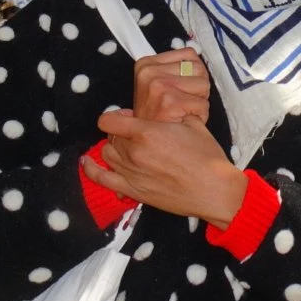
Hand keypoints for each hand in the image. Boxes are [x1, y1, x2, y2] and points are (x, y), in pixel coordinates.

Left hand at [84, 110, 245, 228]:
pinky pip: (102, 179)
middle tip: (136, 132)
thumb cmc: (207, 156)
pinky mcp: (133, 191)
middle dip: (121, 132)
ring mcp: (131, 173)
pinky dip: (92, 170)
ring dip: (114, 147)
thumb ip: (173, 115)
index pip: (110, 119)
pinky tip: (87, 162)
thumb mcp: (193, 124)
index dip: (116, 115)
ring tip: (126, 147)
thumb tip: (165, 109)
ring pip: (107, 154)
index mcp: (147, 132)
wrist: (214, 189)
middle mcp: (133, 152)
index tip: (125, 115)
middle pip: (112, 136)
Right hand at [132, 48, 209, 122]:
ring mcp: (158, 86)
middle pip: (198, 68)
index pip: (189, 55)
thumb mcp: (159, 84)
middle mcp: (149, 72)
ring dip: (199, 101)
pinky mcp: (170, 102)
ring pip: (204, 84)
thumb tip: (198, 57)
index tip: (177, 91)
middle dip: (197, 87)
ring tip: (183, 111)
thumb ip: (176, 68)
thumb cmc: (160, 116)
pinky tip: (185, 120)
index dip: (191, 75)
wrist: (150, 145)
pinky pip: (203, 103)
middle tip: (182, 103)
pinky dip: (200, 113)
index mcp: (145, 64)